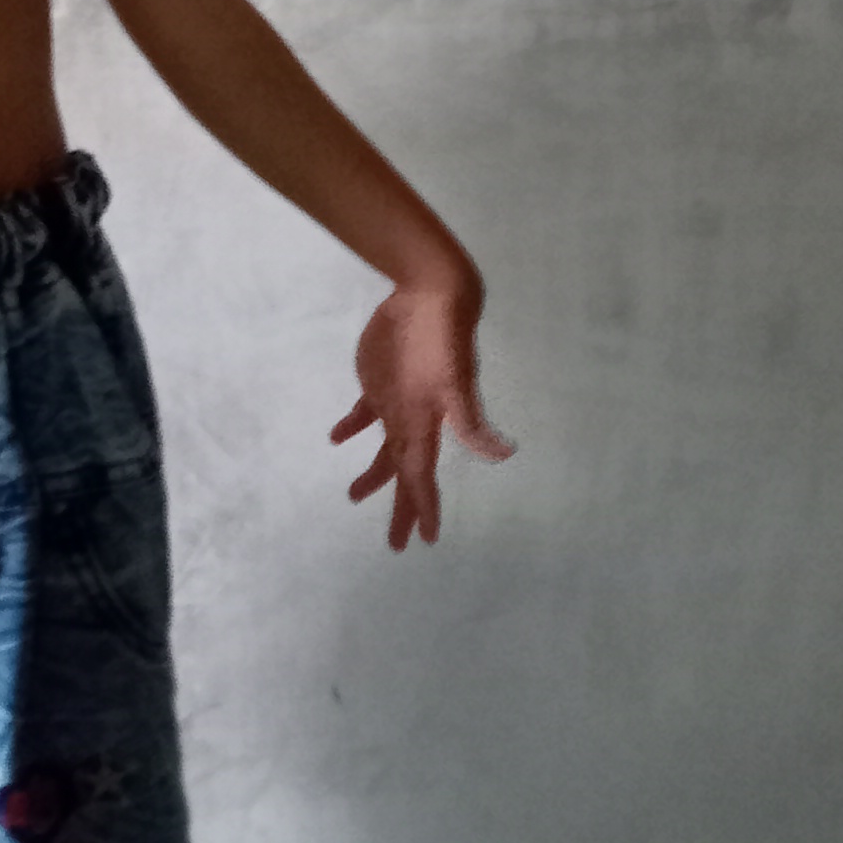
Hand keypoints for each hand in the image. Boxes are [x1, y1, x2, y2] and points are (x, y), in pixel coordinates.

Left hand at [330, 262, 514, 550]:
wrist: (431, 297)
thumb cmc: (442, 341)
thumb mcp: (455, 383)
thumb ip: (471, 422)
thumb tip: (504, 454)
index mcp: (425, 428)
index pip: (422, 478)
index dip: (423, 508)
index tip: (423, 539)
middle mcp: (412, 422)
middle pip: (404, 475)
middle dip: (401, 508)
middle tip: (396, 545)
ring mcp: (395, 404)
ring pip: (384, 450)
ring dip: (373, 474)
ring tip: (354, 495)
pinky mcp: (378, 383)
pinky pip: (363, 415)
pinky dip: (351, 428)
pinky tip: (338, 438)